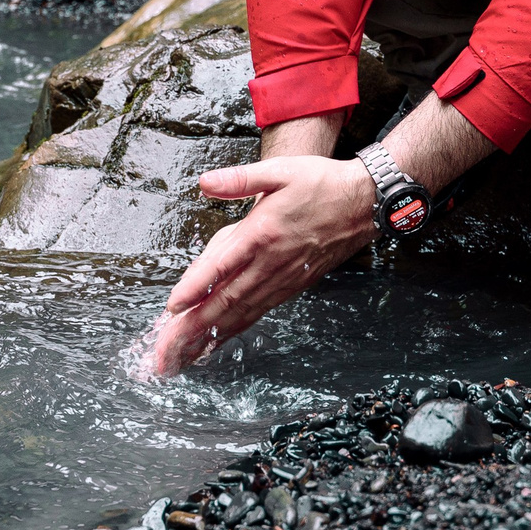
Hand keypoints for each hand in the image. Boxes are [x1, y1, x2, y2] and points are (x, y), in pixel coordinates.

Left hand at [146, 155, 374, 374]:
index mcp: (263, 233)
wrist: (365, 203)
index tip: (172, 308)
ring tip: (181, 358)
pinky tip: (215, 341)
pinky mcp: (291, 286)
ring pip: (240, 314)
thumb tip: (204, 182)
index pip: (222, 265)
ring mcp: (282, 279)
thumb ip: (239, 179)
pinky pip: (256, 313)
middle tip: (165, 354)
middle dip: (192, 329)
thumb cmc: (321, 183)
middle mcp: (271, 263)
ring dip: (208, 337)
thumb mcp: (280, 171)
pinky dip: (233, 330)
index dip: (196, 287)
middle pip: (225, 301)